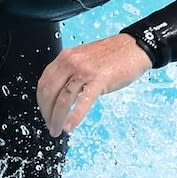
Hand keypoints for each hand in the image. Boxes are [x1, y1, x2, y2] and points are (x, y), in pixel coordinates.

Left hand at [35, 33, 151, 135]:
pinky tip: (70, 127)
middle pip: (49, 92)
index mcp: (65, 57)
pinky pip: (82, 102)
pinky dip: (73, 118)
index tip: (45, 113)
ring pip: (63, 99)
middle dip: (47, 113)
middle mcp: (71, 62)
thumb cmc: (112, 55)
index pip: (44, 82)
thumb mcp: (84, 58)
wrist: (135, 47)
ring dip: (57, 119)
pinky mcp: (99, 80)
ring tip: (57, 130)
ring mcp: (85, 71)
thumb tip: (61, 94)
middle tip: (50, 125)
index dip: (41, 102)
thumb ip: (71, 72)